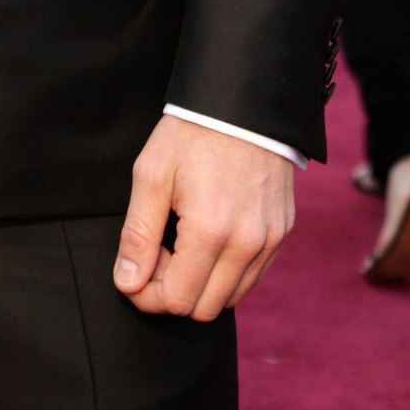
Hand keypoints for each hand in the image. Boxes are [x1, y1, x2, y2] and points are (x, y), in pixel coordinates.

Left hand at [114, 117, 294, 319]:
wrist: (243, 101)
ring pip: (230, 297)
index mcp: (210, 232)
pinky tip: (211, 236)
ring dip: (202, 283)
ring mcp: (270, 241)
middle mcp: (247, 245)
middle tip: (160, 250)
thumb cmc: (191, 133)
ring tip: (185, 240)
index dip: (148, 293)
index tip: (138, 267)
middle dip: (174, 290)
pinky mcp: (282, 232)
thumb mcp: (151, 174)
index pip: (177, 301)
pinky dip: (228, 272)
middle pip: (204, 308)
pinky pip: (253, 276)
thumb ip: (137, 234)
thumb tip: (128, 283)